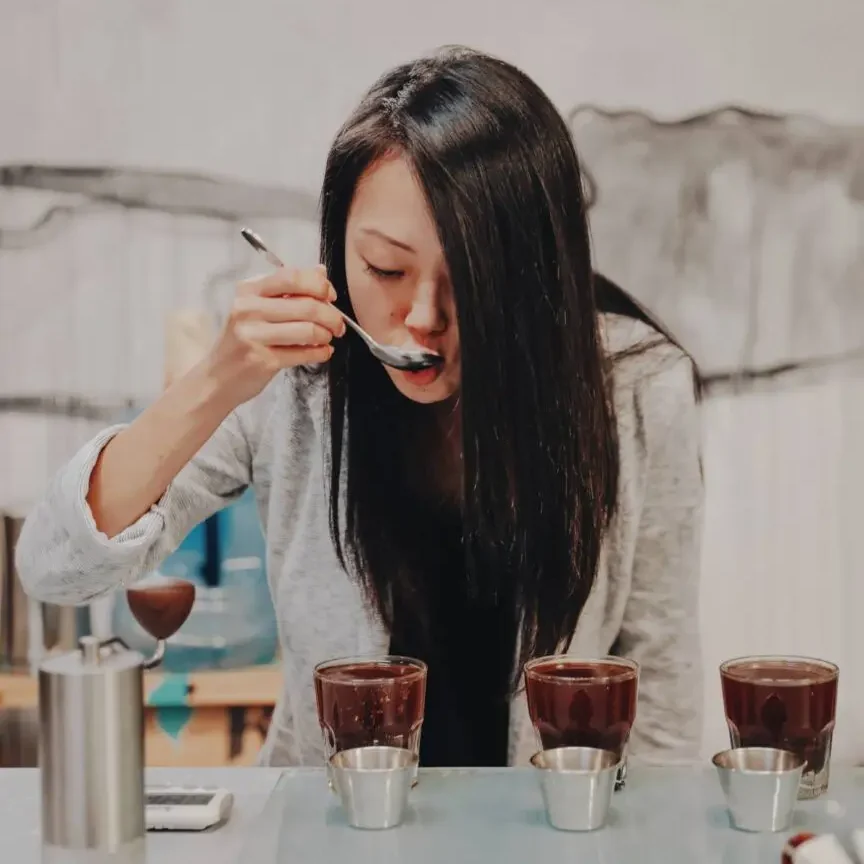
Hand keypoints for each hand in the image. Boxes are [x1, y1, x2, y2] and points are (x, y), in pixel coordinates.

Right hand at [207, 264, 345, 405]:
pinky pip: (303, 353)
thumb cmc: (242, 341)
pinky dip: (320, 353)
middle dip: (331, 315)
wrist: (218, 377)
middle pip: (306, 304)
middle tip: (338, 325)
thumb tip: (320, 272)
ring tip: (328, 339)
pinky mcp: (262, 360)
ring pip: (308, 330)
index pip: (291, 277)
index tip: (331, 297)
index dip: (319, 285)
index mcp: (249, 290)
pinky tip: (323, 352)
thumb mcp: (258, 308)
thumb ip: (289, 290)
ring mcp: (253, 335)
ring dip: (326, 335)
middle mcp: (248, 309)